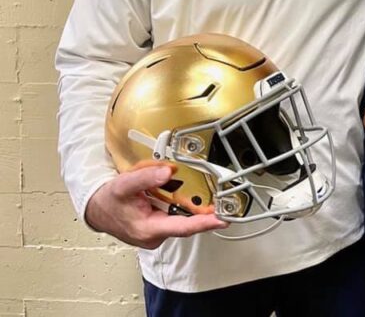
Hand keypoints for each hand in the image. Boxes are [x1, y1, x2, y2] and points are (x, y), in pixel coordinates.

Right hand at [84, 164, 227, 248]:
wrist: (97, 208)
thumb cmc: (109, 199)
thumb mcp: (125, 184)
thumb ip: (147, 177)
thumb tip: (168, 172)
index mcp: (148, 229)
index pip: (183, 227)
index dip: (205, 223)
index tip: (222, 219)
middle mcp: (155, 235)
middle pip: (187, 222)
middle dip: (204, 210)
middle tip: (223, 198)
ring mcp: (158, 232)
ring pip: (182, 217)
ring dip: (191, 204)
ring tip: (198, 190)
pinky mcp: (159, 227)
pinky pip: (176, 215)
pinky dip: (182, 204)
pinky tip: (181, 192)